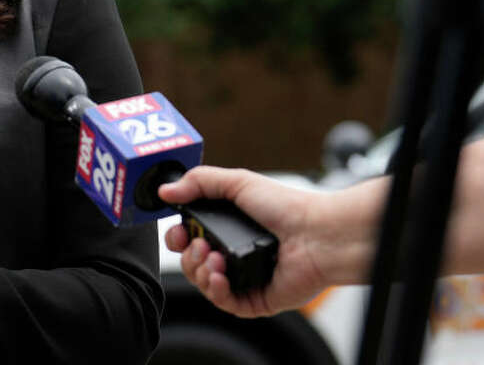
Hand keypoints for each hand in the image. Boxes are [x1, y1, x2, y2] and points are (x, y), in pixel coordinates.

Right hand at [158, 166, 332, 317]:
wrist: (317, 234)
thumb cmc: (286, 207)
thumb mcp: (237, 182)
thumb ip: (198, 181)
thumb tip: (166, 190)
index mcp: (226, 227)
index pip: (189, 237)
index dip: (177, 237)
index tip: (177, 232)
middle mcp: (233, 253)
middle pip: (191, 262)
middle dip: (187, 255)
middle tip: (198, 245)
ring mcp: (243, 277)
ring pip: (203, 283)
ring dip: (200, 271)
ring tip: (215, 258)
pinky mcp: (255, 299)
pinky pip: (225, 303)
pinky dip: (216, 291)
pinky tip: (220, 277)